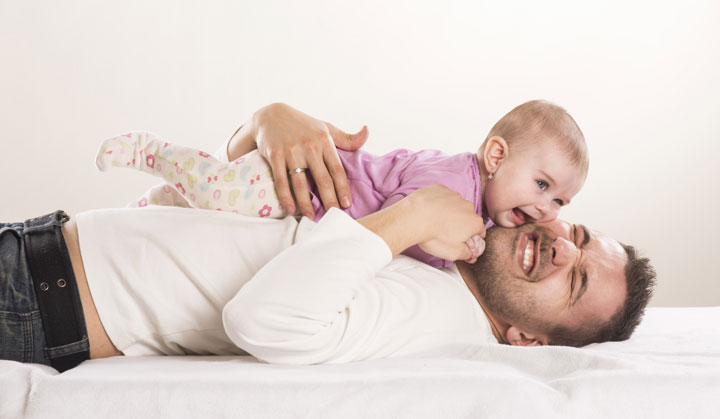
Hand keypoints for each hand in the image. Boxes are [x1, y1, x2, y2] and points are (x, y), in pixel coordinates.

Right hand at [250, 103, 367, 218]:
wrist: (271, 115)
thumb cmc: (303, 125)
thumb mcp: (326, 128)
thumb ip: (347, 138)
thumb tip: (367, 132)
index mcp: (324, 141)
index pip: (337, 169)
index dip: (343, 188)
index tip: (347, 205)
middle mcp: (309, 147)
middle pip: (322, 179)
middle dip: (329, 200)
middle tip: (334, 217)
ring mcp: (291, 152)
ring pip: (300, 183)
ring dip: (306, 204)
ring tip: (312, 218)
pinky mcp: (275, 156)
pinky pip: (281, 181)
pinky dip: (285, 197)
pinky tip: (291, 209)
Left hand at [408, 185, 486, 261]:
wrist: (413, 218)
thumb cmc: (433, 237)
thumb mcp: (453, 253)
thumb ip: (466, 253)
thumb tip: (470, 253)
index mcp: (474, 222)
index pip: (479, 232)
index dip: (471, 238)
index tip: (461, 241)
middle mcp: (468, 206)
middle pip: (467, 217)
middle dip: (460, 224)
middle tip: (444, 232)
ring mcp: (454, 195)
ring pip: (455, 205)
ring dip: (449, 212)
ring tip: (434, 221)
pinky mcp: (440, 189)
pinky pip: (442, 196)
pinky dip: (438, 202)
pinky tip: (429, 210)